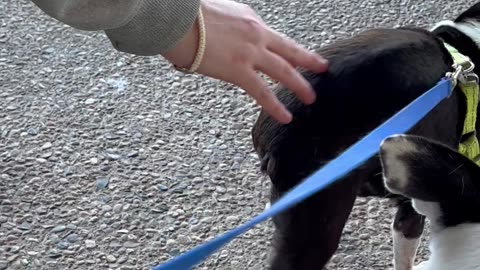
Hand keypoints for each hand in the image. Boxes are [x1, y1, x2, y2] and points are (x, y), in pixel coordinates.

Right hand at [163, 0, 328, 123]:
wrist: (175, 19)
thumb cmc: (187, 14)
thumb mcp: (216, 11)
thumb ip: (227, 26)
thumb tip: (221, 38)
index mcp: (250, 18)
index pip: (274, 37)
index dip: (287, 48)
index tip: (296, 55)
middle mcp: (256, 34)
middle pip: (289, 50)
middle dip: (308, 61)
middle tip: (322, 69)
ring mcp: (250, 53)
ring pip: (283, 71)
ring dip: (299, 85)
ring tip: (311, 97)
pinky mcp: (238, 70)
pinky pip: (262, 92)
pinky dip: (276, 106)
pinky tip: (286, 117)